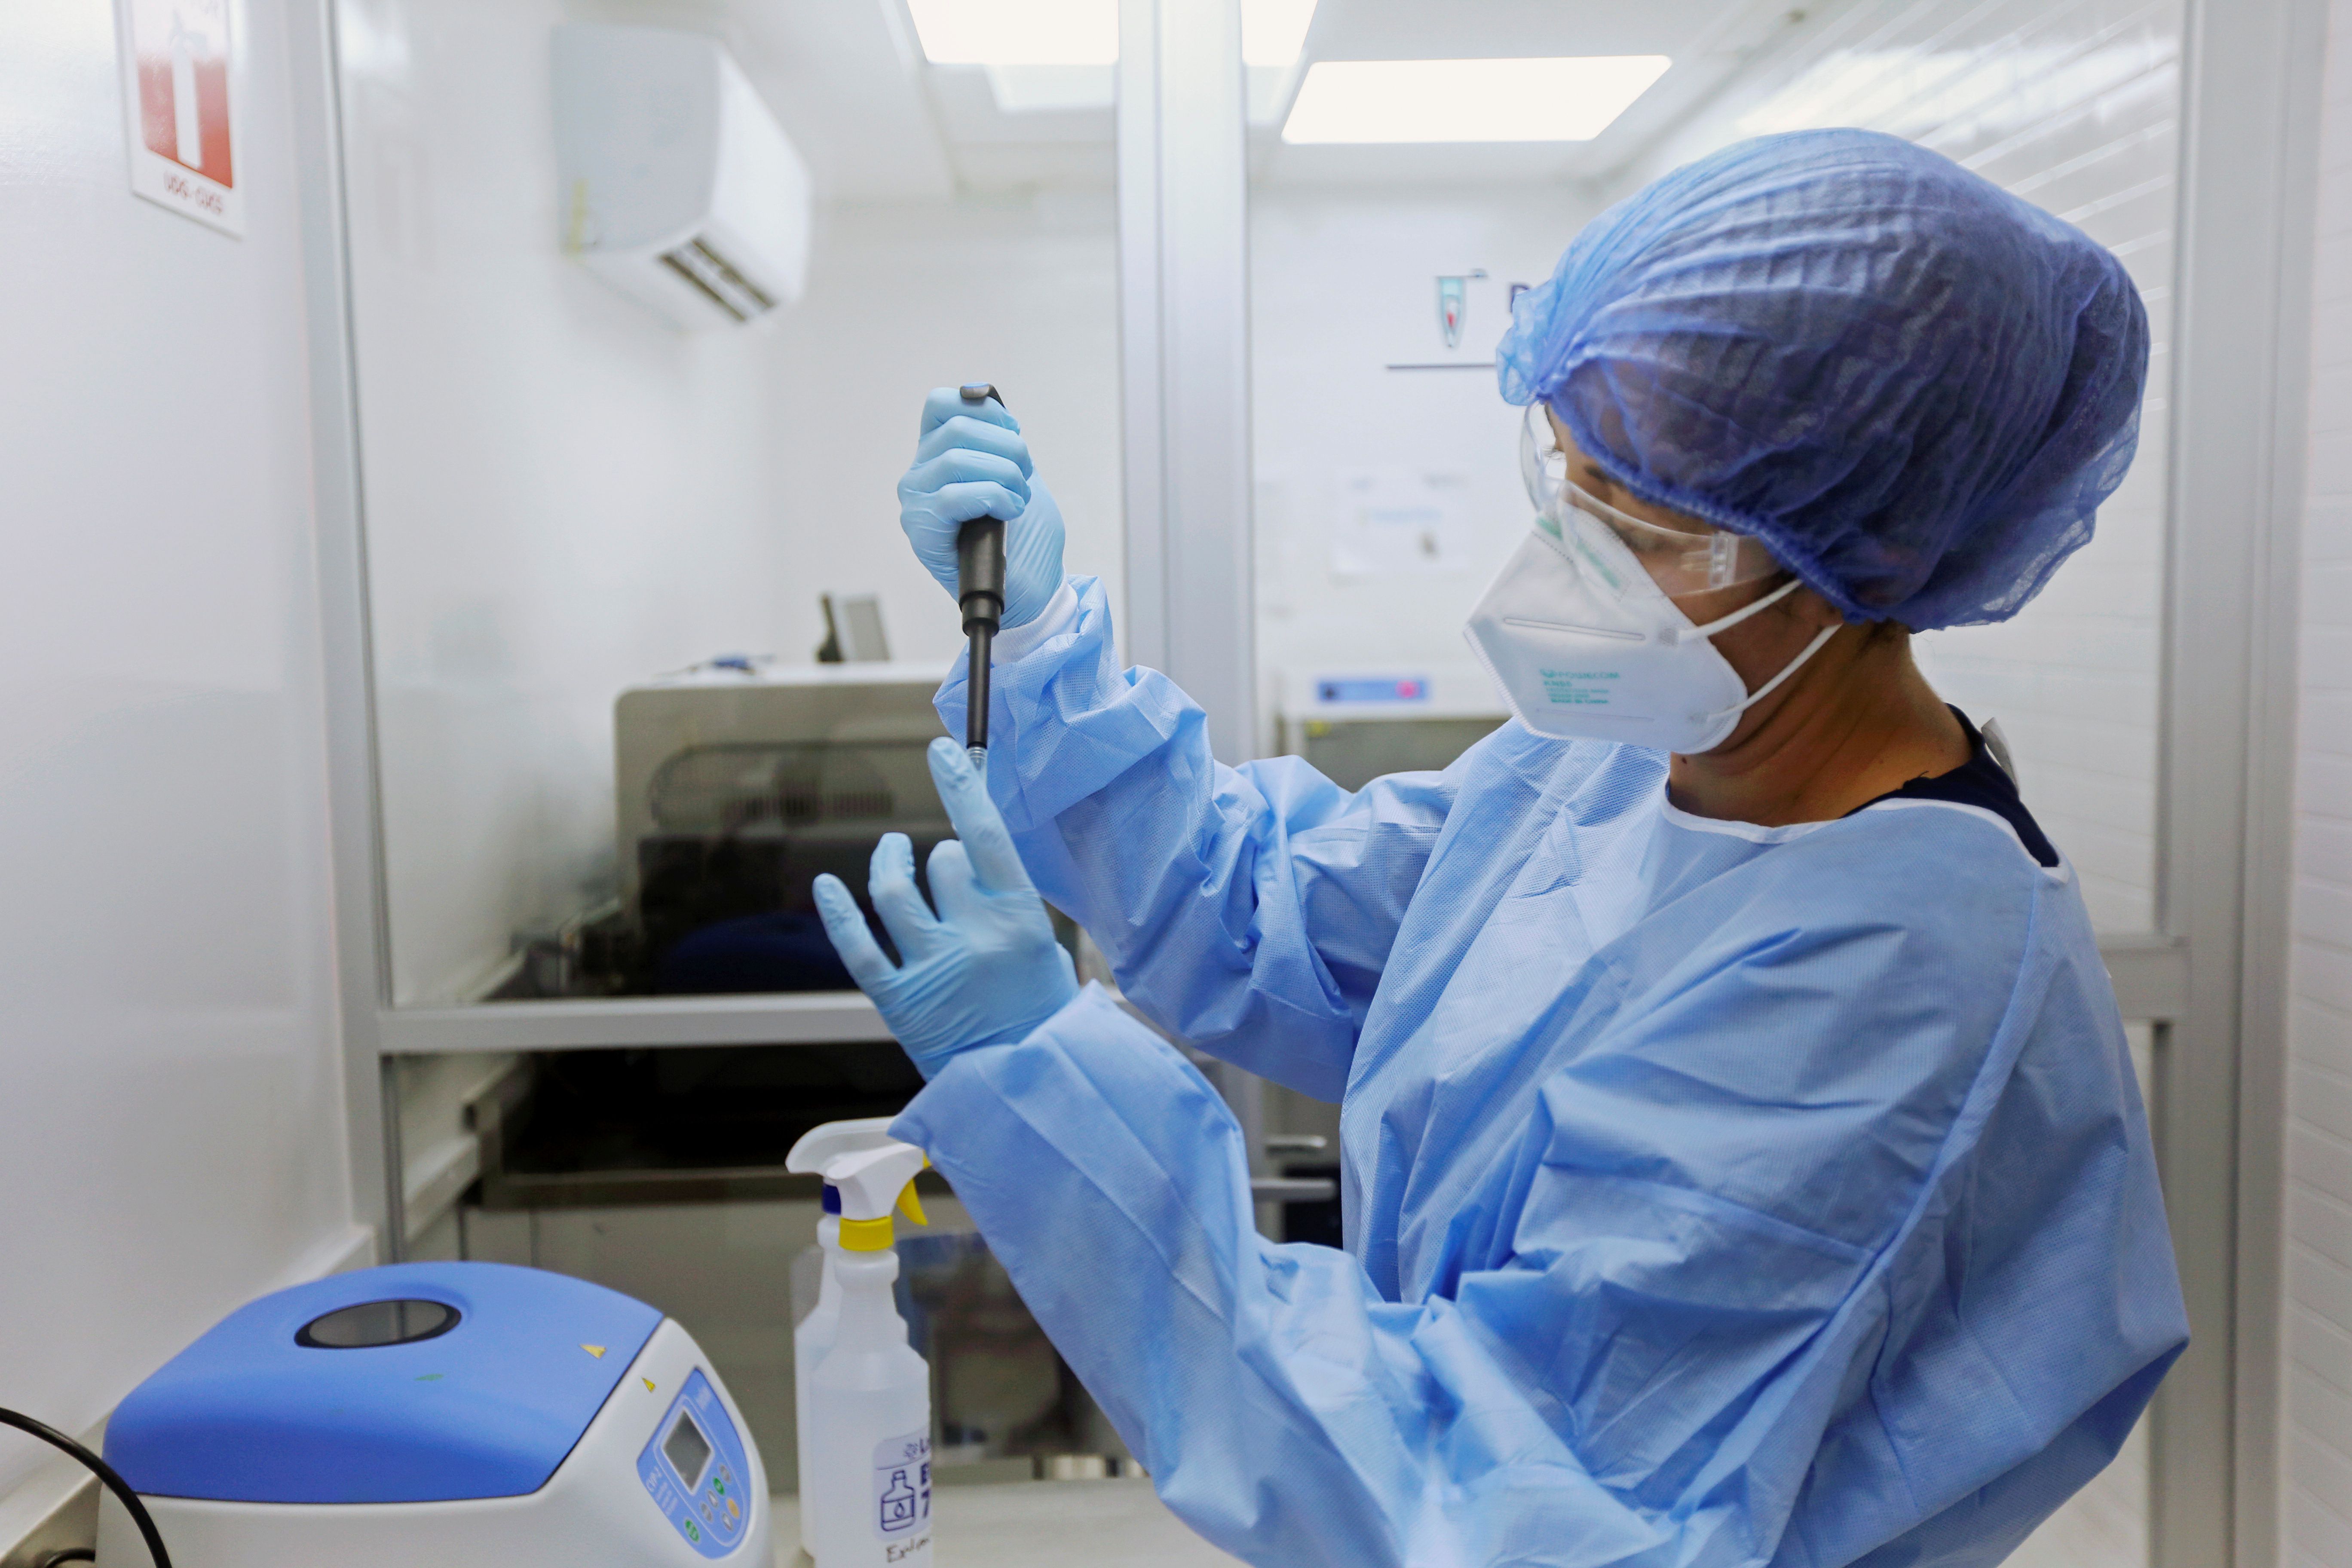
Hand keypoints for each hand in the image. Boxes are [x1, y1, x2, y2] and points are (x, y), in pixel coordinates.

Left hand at [814, 737, 1079, 1077]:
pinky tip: (828, 886)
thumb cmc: (1039, 1015)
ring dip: (890, 864)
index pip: (984, 834)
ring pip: (894, 891)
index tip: (944, 752)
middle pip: (941, 861)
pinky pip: (857, 946)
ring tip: (892, 854)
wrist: (1030, 1086)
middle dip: (942, 857)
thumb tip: (965, 856)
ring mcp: (932, 969)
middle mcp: (973, 938)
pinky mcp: (898, 1001)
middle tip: (949, 871)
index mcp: (1019, 920)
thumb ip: (1004, 903)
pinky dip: (838, 911)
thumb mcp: (1043, 948)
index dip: (961, 787)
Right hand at [896, 387, 1066, 629]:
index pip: (940, 404)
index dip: (984, 410)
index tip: (1013, 433)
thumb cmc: (1023, 534)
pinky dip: (993, 497)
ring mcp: (917, 504)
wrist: (1031, 587)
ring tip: (1017, 500)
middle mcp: (920, 475)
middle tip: (1023, 478)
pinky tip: (1008, 512)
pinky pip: (953, 496)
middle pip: (958, 428)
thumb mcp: (1018, 471)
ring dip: (1004, 476)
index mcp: (938, 454)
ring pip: (956, 459)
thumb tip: (983, 397)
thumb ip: (998, 435)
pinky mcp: (922, 533)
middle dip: (1008, 449)